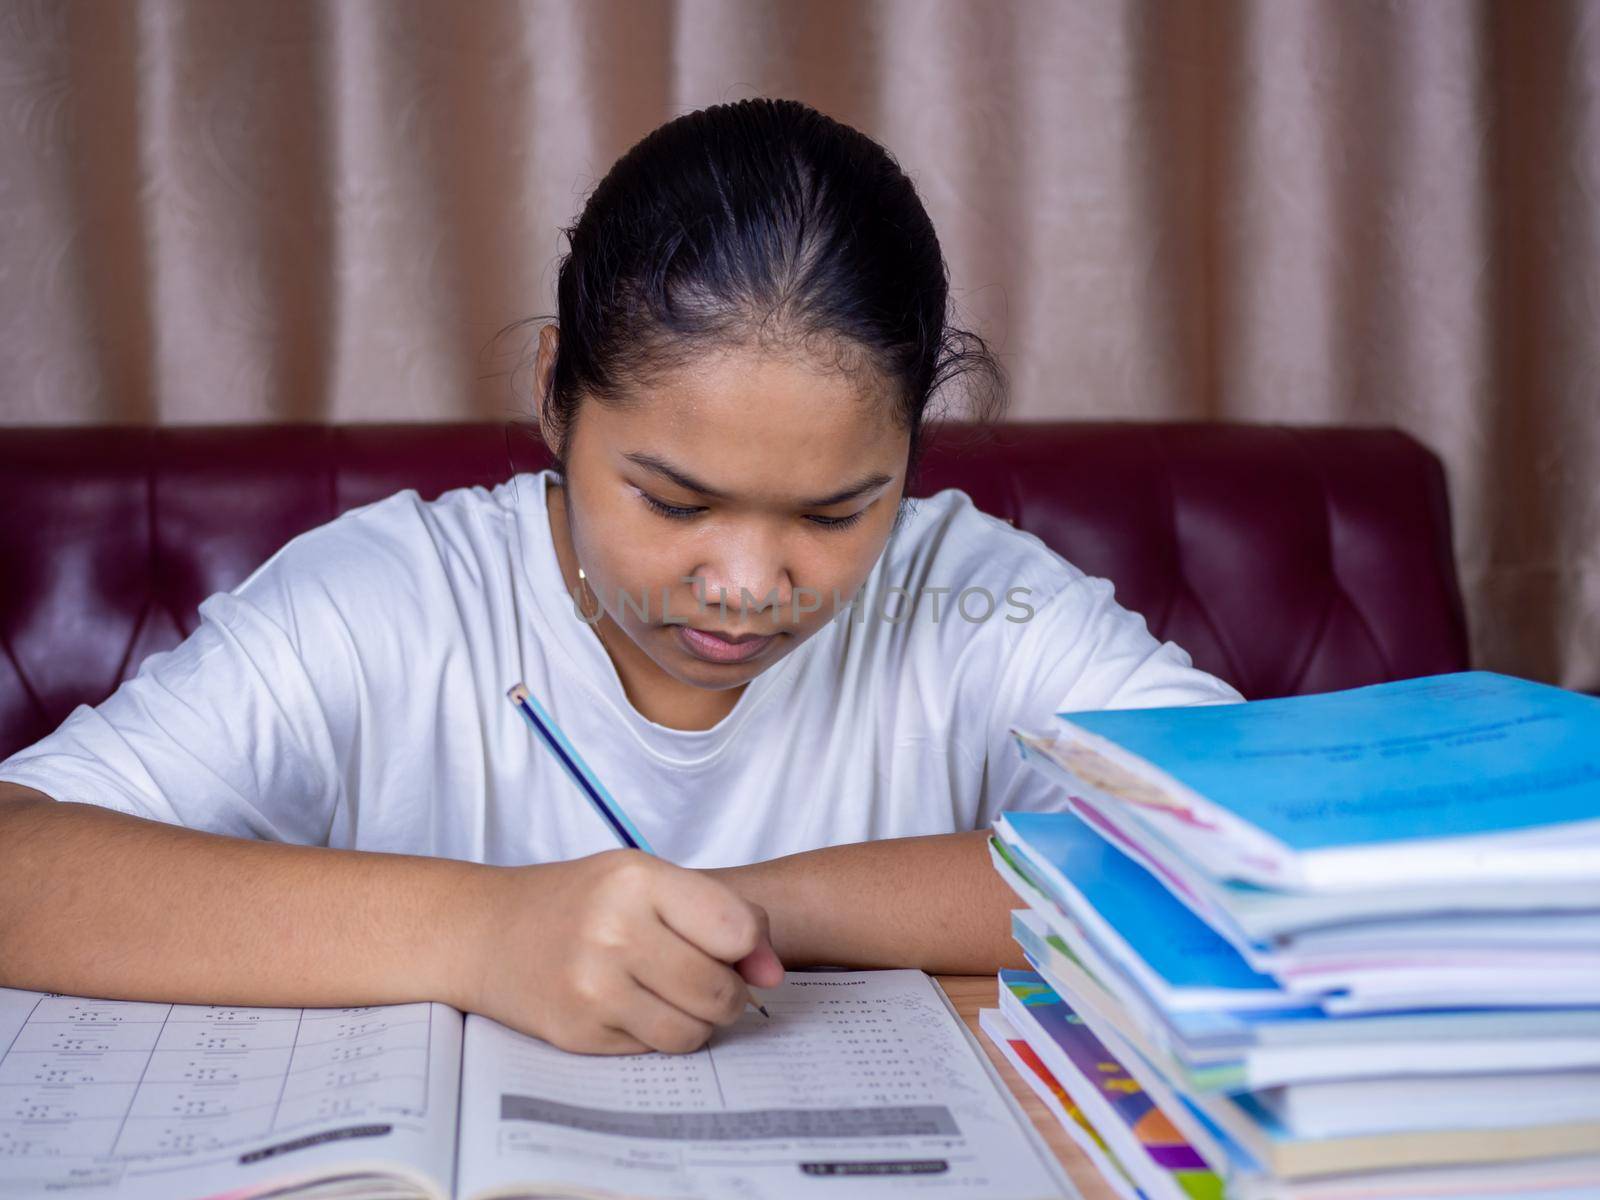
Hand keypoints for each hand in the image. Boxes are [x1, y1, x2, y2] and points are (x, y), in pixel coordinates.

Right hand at [463, 849, 783, 1053]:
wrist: (490, 933)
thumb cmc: (583, 901)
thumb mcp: (649, 880)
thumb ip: (723, 913)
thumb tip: (772, 975)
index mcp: (637, 879)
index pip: (737, 930)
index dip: (749, 948)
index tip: (735, 949)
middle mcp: (613, 931)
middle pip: (720, 990)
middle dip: (728, 994)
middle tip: (707, 980)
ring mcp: (593, 986)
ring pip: (693, 1031)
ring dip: (699, 1022)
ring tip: (674, 996)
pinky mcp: (579, 1032)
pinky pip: (654, 1050)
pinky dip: (658, 1034)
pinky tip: (635, 1007)